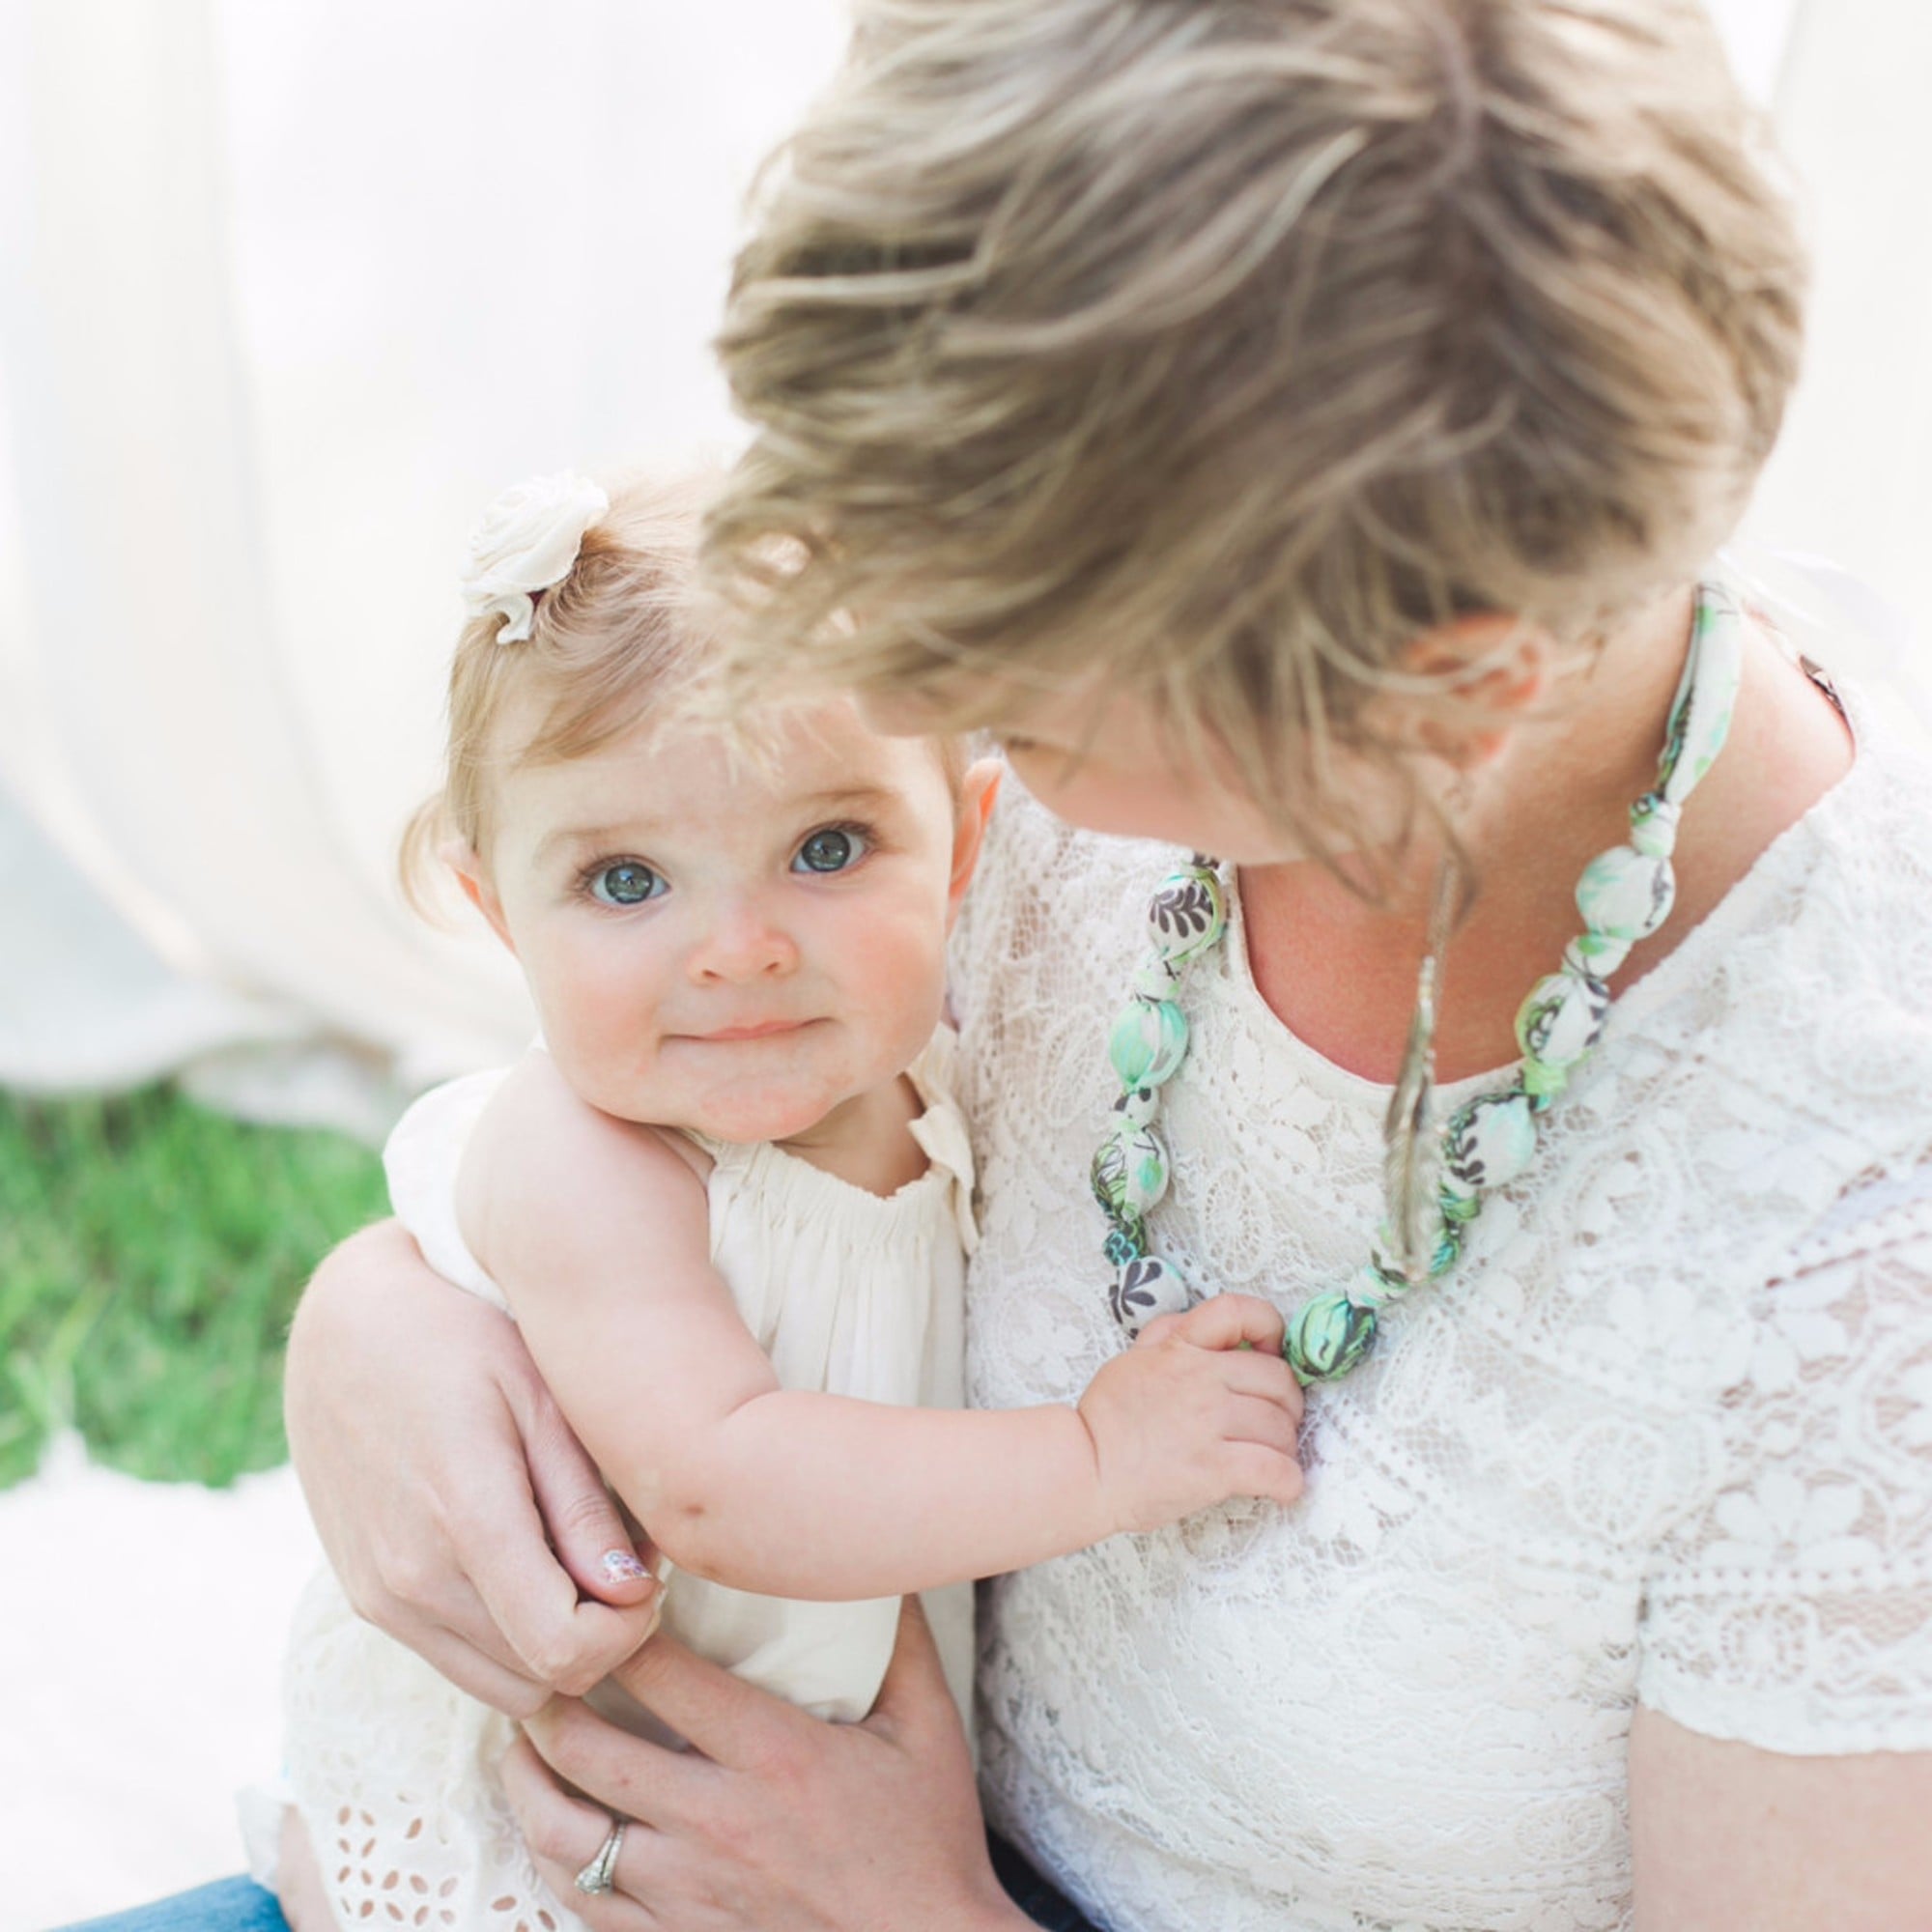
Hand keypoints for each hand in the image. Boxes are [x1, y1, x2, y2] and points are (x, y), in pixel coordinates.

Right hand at [284, 1221, 662, 1716]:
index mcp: (464, 1522)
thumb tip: (632, 1593)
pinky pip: (458, 1660)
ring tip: (578, 1560)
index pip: (563, 1651)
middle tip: (623, 1563)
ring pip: (499, 1686)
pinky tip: (529, 1564)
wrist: (344, 1328)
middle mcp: (411, 1581)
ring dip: (553, 1646)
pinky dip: (507, 1639)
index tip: (648, 1575)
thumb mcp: (540, 1398)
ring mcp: (381, 1598)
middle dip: (601, 1639)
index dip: (627, 1631)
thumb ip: (584, 1504)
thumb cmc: (460, 1342)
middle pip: (539, 1681)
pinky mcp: (368, 1599)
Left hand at [505, 1600, 1029, 1929]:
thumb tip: (879, 1559)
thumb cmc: (930, 1843)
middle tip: (534, 1663)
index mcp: (773, 1756)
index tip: (604, 1597)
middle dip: (546, 1699)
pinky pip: (584, 1903)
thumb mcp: (927, 1729)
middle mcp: (716, 1823)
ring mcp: (688, 1893)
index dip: (616, 1630)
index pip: (661, 1676)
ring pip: (564, 1835)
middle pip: (587, 1750)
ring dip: (528, 1782)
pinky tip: (552, 1826)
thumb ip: (901, 1641)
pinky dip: (554, 1858)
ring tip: (521, 1743)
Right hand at [1077, 1292, 1303, 1531]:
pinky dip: (1288, 1481)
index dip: (1268, 1328)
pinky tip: (1282, 1488)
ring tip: (1272, 1459)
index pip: (1237, 1312)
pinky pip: (1274, 1469)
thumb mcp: (1134, 1357)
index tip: (1270, 1352)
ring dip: (1285, 1446)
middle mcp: (1201, 1379)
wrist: (1086, 1469)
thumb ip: (1169, 1335)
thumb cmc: (1108, 1418)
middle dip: (1286, 1403)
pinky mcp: (1214, 1468)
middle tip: (1276, 1421)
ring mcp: (1209, 1423)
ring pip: (1281, 1427)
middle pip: (1278, 1380)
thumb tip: (1200, 1325)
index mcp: (1181, 1347)